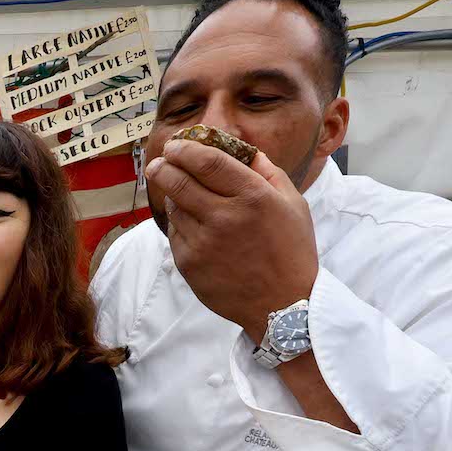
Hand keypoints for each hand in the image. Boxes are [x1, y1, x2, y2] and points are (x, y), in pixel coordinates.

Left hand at [145, 139, 317, 339]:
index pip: (208, 161)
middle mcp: (225, 217)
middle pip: (180, 181)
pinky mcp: (189, 263)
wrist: (283, 305)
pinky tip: (192, 223)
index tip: (175, 145)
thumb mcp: (293, 204)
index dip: (186, 149)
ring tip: (179, 192)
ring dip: (172, 196)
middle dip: (163, 166)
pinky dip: (179, 223)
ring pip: (175, 207)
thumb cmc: (291, 251)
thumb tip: (243, 149)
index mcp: (253, 196)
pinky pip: (175, 233)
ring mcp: (203, 242)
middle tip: (158, 162)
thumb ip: (267, 172)